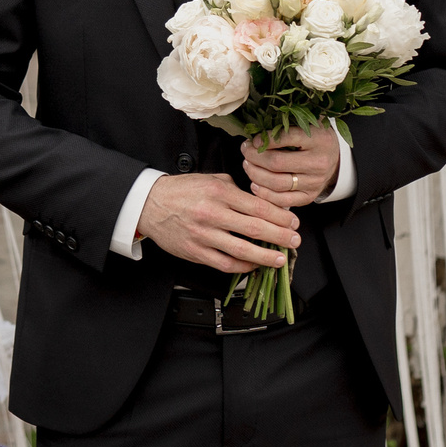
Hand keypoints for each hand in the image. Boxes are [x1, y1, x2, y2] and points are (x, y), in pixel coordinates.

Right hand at [137, 173, 298, 274]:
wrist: (150, 204)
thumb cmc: (182, 190)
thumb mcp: (210, 180)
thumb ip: (235, 189)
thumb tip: (261, 201)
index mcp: (219, 193)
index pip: (258, 206)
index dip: (280, 216)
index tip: (293, 221)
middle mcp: (213, 214)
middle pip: (255, 228)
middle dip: (281, 236)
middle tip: (295, 240)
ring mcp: (204, 235)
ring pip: (242, 250)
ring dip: (266, 256)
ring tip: (281, 258)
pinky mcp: (196, 252)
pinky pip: (225, 263)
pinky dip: (243, 266)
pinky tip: (254, 265)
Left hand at [242, 125, 340, 209]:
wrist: (335, 158)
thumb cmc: (315, 138)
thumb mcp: (307, 124)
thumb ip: (286, 125)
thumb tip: (256, 131)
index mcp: (319, 139)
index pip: (286, 138)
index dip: (265, 140)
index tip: (253, 140)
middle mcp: (318, 163)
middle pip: (277, 163)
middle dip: (255, 157)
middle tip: (245, 151)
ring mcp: (314, 182)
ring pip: (277, 183)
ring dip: (255, 174)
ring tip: (247, 165)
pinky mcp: (309, 196)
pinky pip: (282, 200)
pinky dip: (264, 194)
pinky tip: (255, 184)